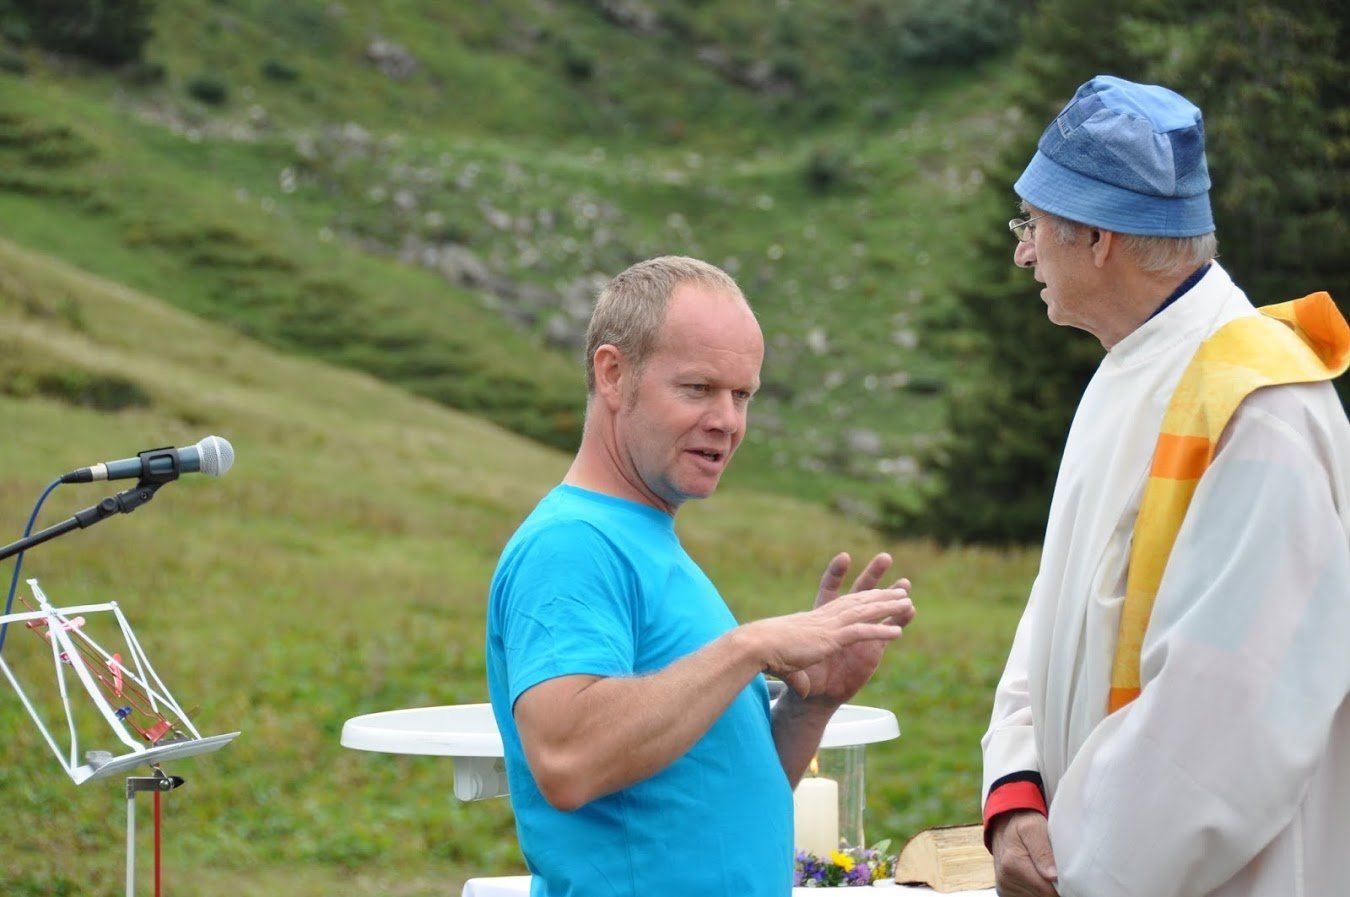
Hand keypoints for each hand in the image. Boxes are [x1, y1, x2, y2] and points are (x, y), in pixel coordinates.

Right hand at [742, 553, 912, 698]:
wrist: (757, 647)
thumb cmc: (767, 654)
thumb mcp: (788, 667)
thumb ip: (799, 678)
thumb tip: (803, 692)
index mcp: (816, 619)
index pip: (844, 602)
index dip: (863, 594)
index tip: (878, 588)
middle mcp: (825, 617)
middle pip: (860, 601)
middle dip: (883, 593)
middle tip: (903, 587)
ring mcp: (829, 626)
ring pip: (865, 612)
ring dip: (888, 608)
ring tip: (908, 603)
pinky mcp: (830, 638)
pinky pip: (861, 633)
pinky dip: (879, 632)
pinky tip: (898, 632)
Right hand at [991, 811, 1057, 896]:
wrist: (1003, 824)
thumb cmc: (1023, 823)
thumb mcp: (1034, 827)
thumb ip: (1043, 850)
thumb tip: (1052, 876)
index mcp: (1013, 864)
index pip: (1047, 892)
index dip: (1062, 887)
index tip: (1067, 876)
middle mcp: (1005, 880)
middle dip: (1053, 888)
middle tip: (1056, 871)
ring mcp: (1004, 888)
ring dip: (1044, 890)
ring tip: (1045, 873)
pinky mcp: (1004, 893)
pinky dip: (1035, 892)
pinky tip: (1037, 879)